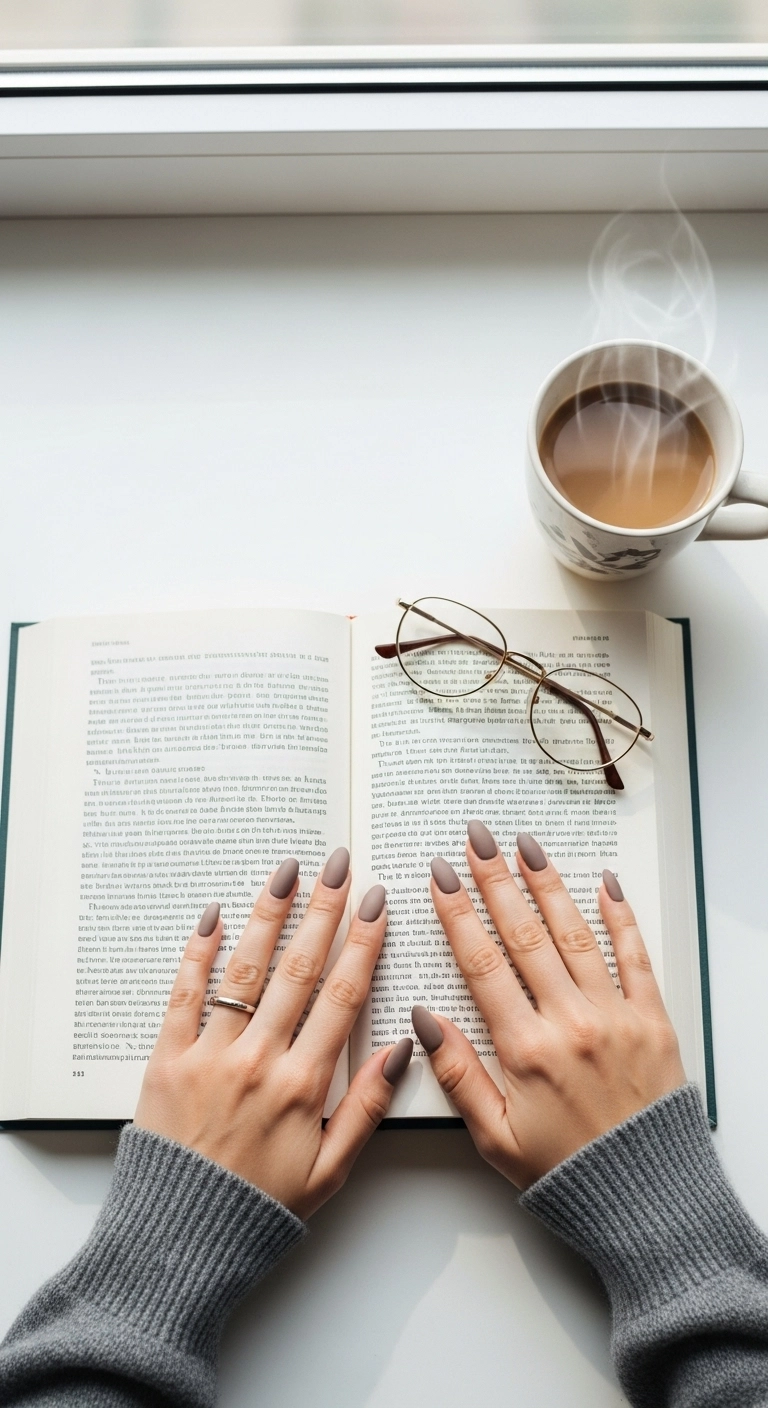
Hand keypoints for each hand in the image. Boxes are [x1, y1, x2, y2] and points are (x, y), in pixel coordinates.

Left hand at [134, 849, 411, 1218]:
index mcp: (304, 1085)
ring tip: (287, 871)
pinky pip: (184, 994)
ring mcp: (210, 1055)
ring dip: (269, 916)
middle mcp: (259, 1060)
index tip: (375, 902)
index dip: (362, 944)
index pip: (342, 997)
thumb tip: (402, 1048)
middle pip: (299, 969)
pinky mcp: (167, 1059)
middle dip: (322, 911)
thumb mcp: (330, 1170)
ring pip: (246, 971)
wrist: (180, 1238)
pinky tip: (214, 915)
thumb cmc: (260, 1209)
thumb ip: (366, 1106)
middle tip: (337, 865)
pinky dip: (198, 952)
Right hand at [412, 823, 685, 1189]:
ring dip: (548, 885)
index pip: (481, 964)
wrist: (646, 1198)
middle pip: (523, 934)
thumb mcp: (494, 1138)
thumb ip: (458, 1074)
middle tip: (478, 837)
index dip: (458, 914)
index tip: (442, 874)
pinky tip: (604, 884)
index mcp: (524, 1049)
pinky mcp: (652, 1020)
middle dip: (496, 880)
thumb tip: (424, 1021)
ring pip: (575, 934)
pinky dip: (620, 917)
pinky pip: (635, 957)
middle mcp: (569, 1022)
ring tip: (526, 846)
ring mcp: (614, 1016)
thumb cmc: (565, 1173)